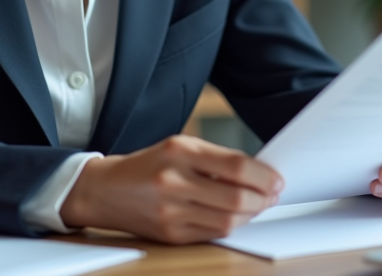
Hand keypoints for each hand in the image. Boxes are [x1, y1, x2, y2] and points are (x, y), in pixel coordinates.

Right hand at [60, 135, 283, 243]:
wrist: (104, 190)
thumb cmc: (148, 164)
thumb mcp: (180, 146)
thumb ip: (216, 159)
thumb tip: (259, 174)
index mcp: (180, 151)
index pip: (236, 166)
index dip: (264, 176)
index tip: (277, 179)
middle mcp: (174, 181)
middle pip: (236, 198)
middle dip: (263, 198)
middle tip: (272, 195)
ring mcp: (171, 211)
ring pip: (228, 220)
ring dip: (250, 214)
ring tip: (256, 205)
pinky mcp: (169, 234)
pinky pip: (212, 233)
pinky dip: (230, 225)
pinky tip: (235, 216)